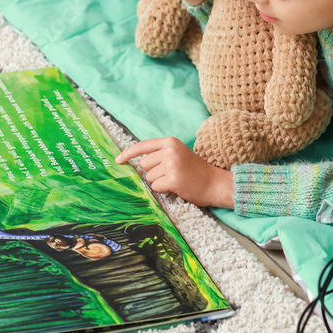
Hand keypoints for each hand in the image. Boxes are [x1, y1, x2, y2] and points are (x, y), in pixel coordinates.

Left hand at [115, 137, 232, 207]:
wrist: (215, 183)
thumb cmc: (195, 171)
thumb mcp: (178, 154)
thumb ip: (160, 154)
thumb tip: (137, 162)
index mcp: (170, 142)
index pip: (143, 146)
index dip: (128, 153)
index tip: (118, 160)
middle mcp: (170, 150)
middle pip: (144, 165)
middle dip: (154, 172)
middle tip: (171, 174)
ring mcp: (171, 164)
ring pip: (150, 177)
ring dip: (160, 182)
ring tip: (176, 180)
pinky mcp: (173, 179)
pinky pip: (156, 187)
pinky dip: (165, 190)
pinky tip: (177, 187)